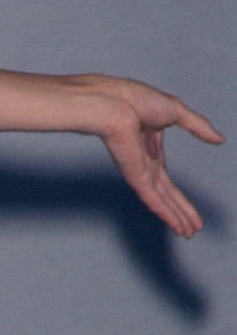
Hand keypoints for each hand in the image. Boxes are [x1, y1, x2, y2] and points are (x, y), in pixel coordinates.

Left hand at [68, 74, 219, 238]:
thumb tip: (220, 140)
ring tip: (188, 234)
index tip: (191, 211)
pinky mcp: (136, 177)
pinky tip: (177, 226)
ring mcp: (139, 172)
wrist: (114, 103)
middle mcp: (144, 164)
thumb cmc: (135, 100)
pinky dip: (167, 214)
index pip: (167, 180)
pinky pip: (154, 199)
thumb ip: (198, 127)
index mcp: (150, 148)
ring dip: (176, 218)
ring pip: (162, 201)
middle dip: (181, 212)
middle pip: (167, 195)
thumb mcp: (177, 112)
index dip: (181, 197)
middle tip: (193, 230)